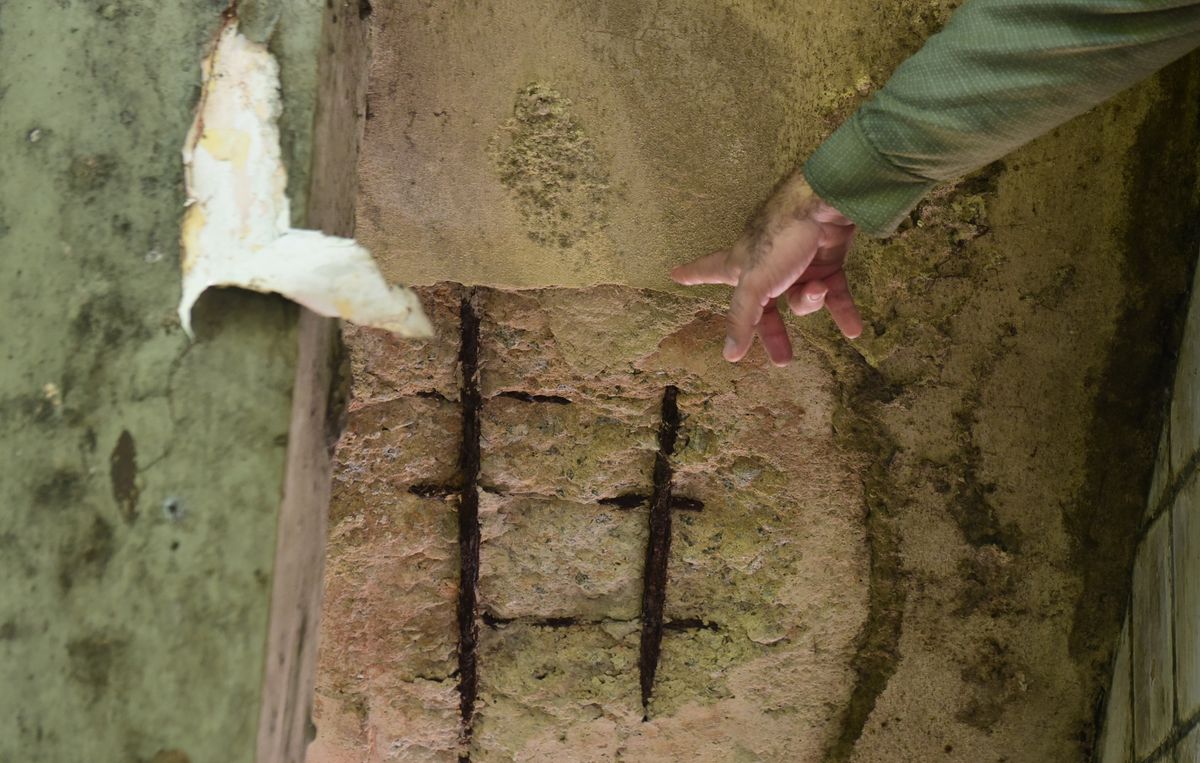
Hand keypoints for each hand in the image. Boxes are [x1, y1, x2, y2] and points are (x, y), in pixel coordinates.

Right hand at [671, 174, 862, 364]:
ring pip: (801, 299)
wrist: (825, 204)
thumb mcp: (755, 283)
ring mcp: (796, 263)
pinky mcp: (826, 259)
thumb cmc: (781, 238)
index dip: (692, 274)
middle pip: (764, 306)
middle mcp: (765, 264)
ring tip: (818, 290)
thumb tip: (730, 356)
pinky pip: (835, 292)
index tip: (675, 274)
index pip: (708, 272)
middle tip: (782, 359)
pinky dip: (843, 310)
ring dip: (812, 302)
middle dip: (774, 332)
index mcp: (740, 264)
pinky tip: (853, 331)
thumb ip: (743, 319)